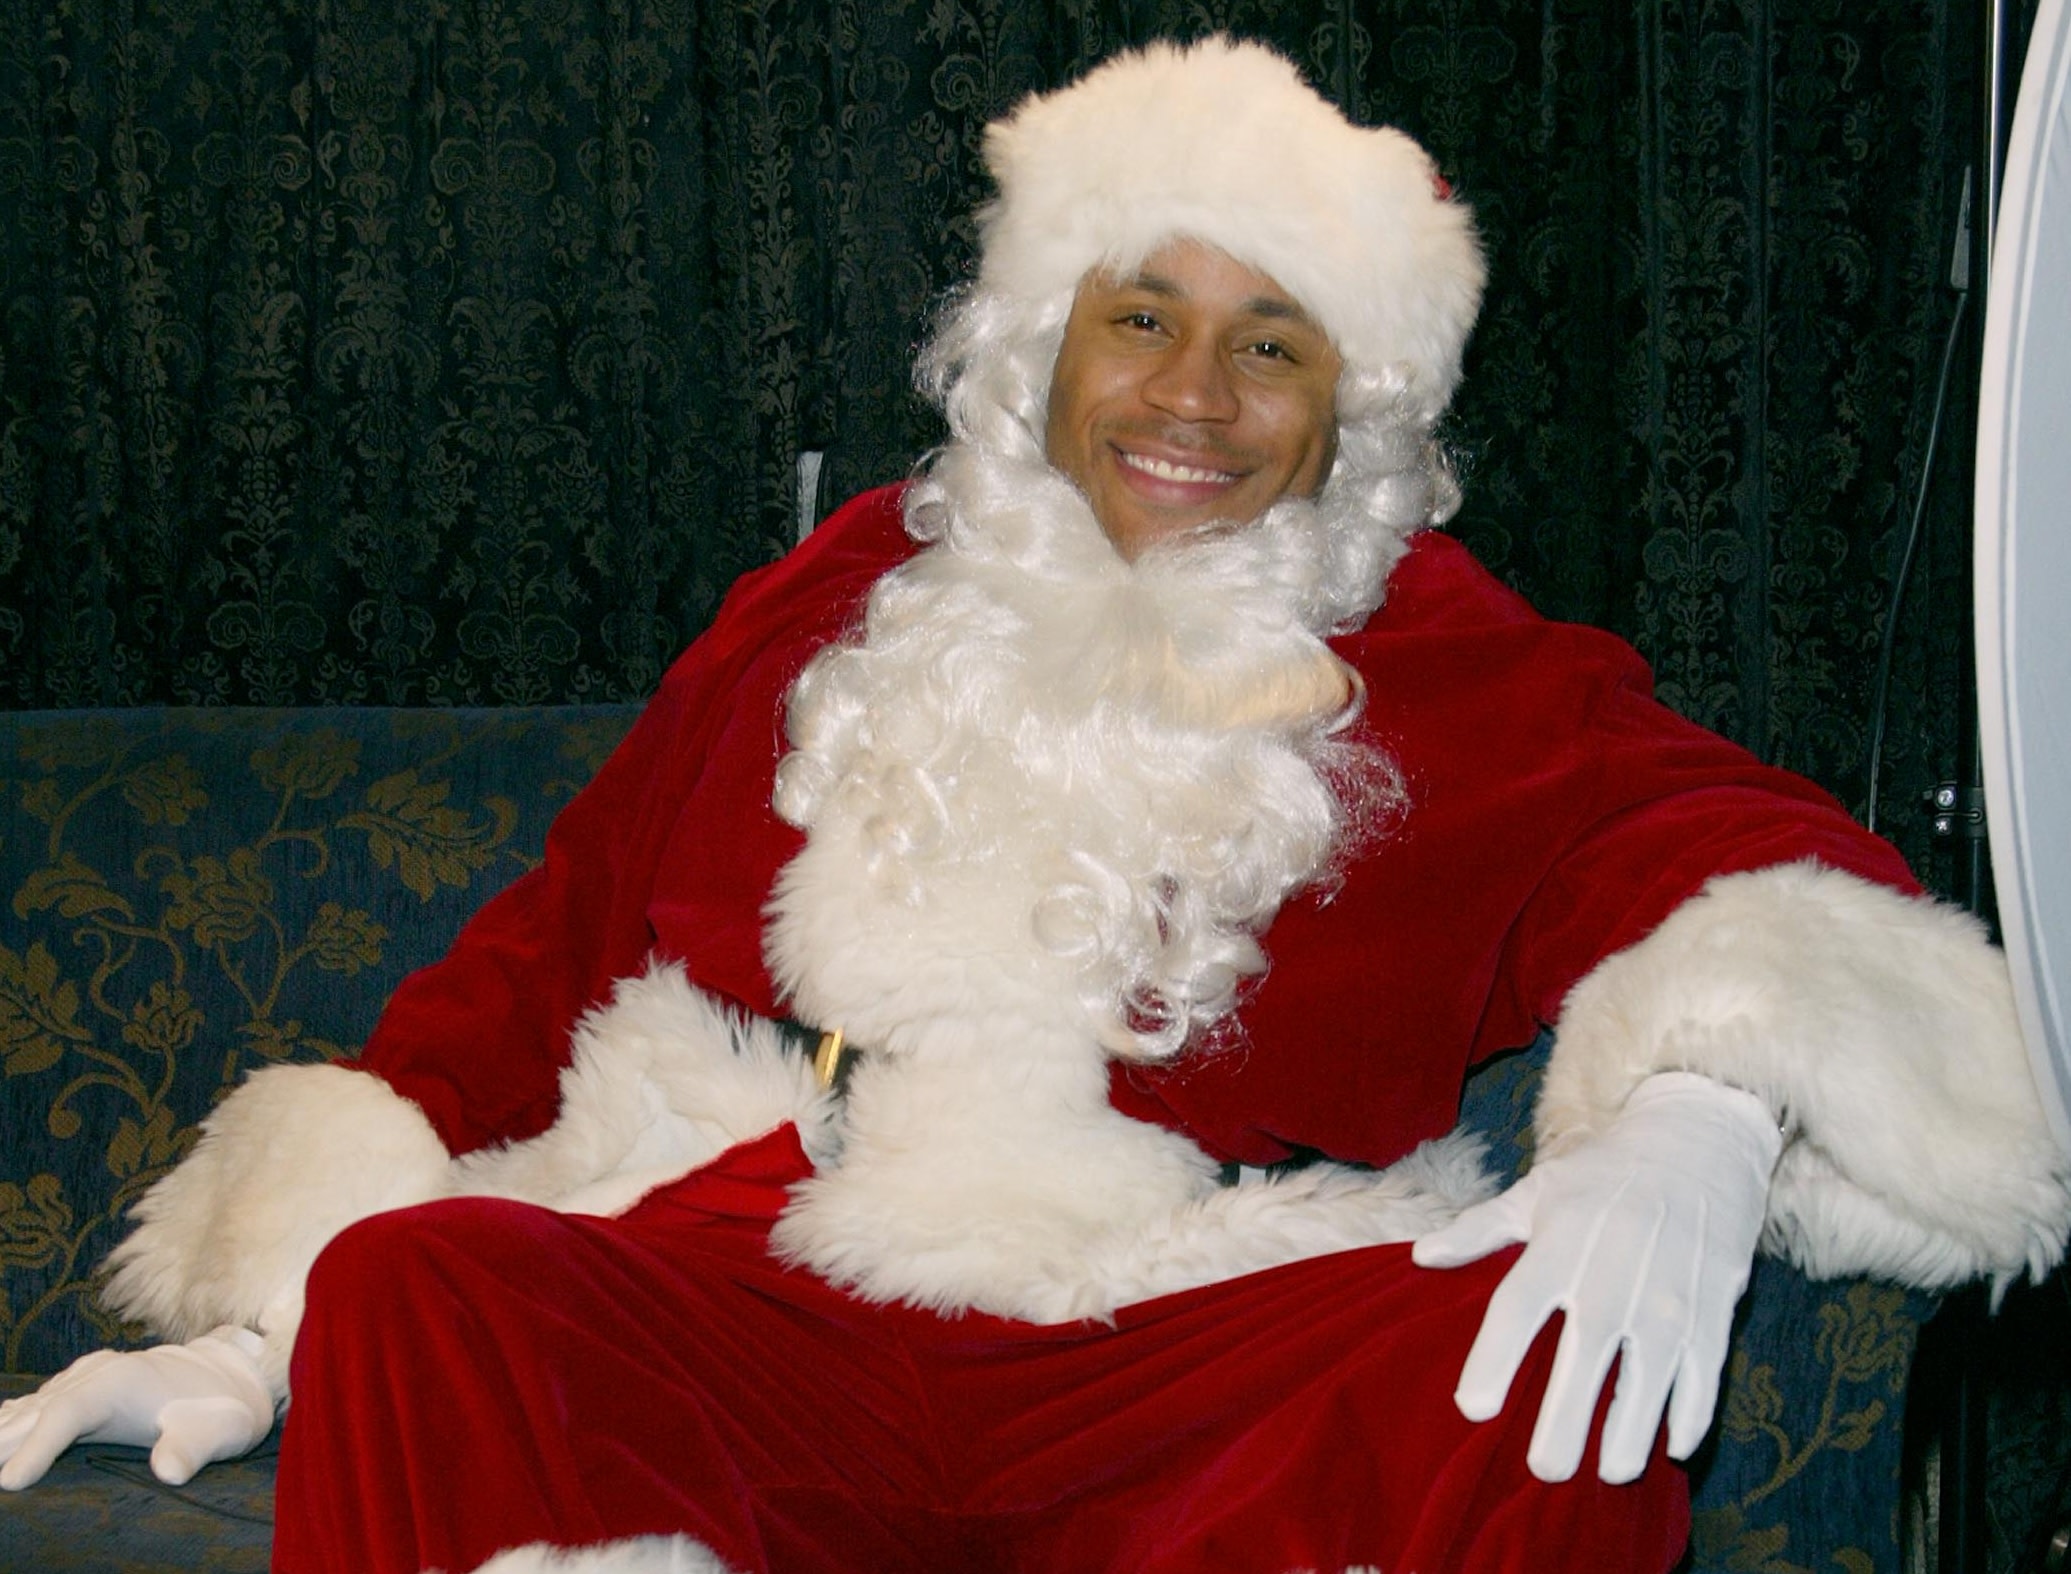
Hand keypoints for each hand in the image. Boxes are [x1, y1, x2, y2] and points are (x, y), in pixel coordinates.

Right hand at [0, 1326, 273, 1489]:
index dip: (37, 1446)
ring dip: (4, 1433)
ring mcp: (86, 1378)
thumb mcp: (218, 1432)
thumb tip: (170, 1472)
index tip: (12, 1482)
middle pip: (37, 1411)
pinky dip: (14, 1421)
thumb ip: (191, 1449)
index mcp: (121, 1383)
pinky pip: (39, 1404)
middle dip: (4, 1443)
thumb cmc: (222, 1410)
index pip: (68, 1413)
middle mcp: (95, 1375)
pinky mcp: (83, 1387)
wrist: (230, 1376)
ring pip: (32, 1407)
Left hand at [1411, 1071, 1781, 1483]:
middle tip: (1545, 1468)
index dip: (1493, 1360)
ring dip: (1629, 1434)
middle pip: (1584, 1360)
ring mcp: (1668, 1297)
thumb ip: (1479, 1230)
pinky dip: (1690, 1417)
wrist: (1697, 1145)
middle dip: (1565, 1422)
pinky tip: (1670, 1446)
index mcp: (1559, 1245)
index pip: (1517, 1309)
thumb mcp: (1537, 1191)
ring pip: (1649, 1381)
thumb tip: (1421, 1255)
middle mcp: (1612, 1276)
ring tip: (1609, 1471)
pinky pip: (1704, 1376)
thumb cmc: (1604, 1175)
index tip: (1473, 1409)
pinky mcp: (1713, 1310)